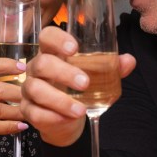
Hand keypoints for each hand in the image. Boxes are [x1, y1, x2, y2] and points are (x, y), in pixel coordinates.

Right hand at [21, 26, 135, 146]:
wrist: (67, 120)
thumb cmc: (78, 90)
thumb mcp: (96, 77)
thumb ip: (111, 68)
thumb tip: (129, 60)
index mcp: (52, 53)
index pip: (47, 36)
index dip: (57, 39)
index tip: (74, 48)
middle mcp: (36, 69)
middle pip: (41, 63)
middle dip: (64, 73)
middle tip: (85, 83)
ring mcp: (28, 89)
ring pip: (35, 88)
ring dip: (60, 100)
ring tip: (81, 110)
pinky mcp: (28, 110)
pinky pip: (34, 112)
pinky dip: (52, 116)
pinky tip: (67, 118)